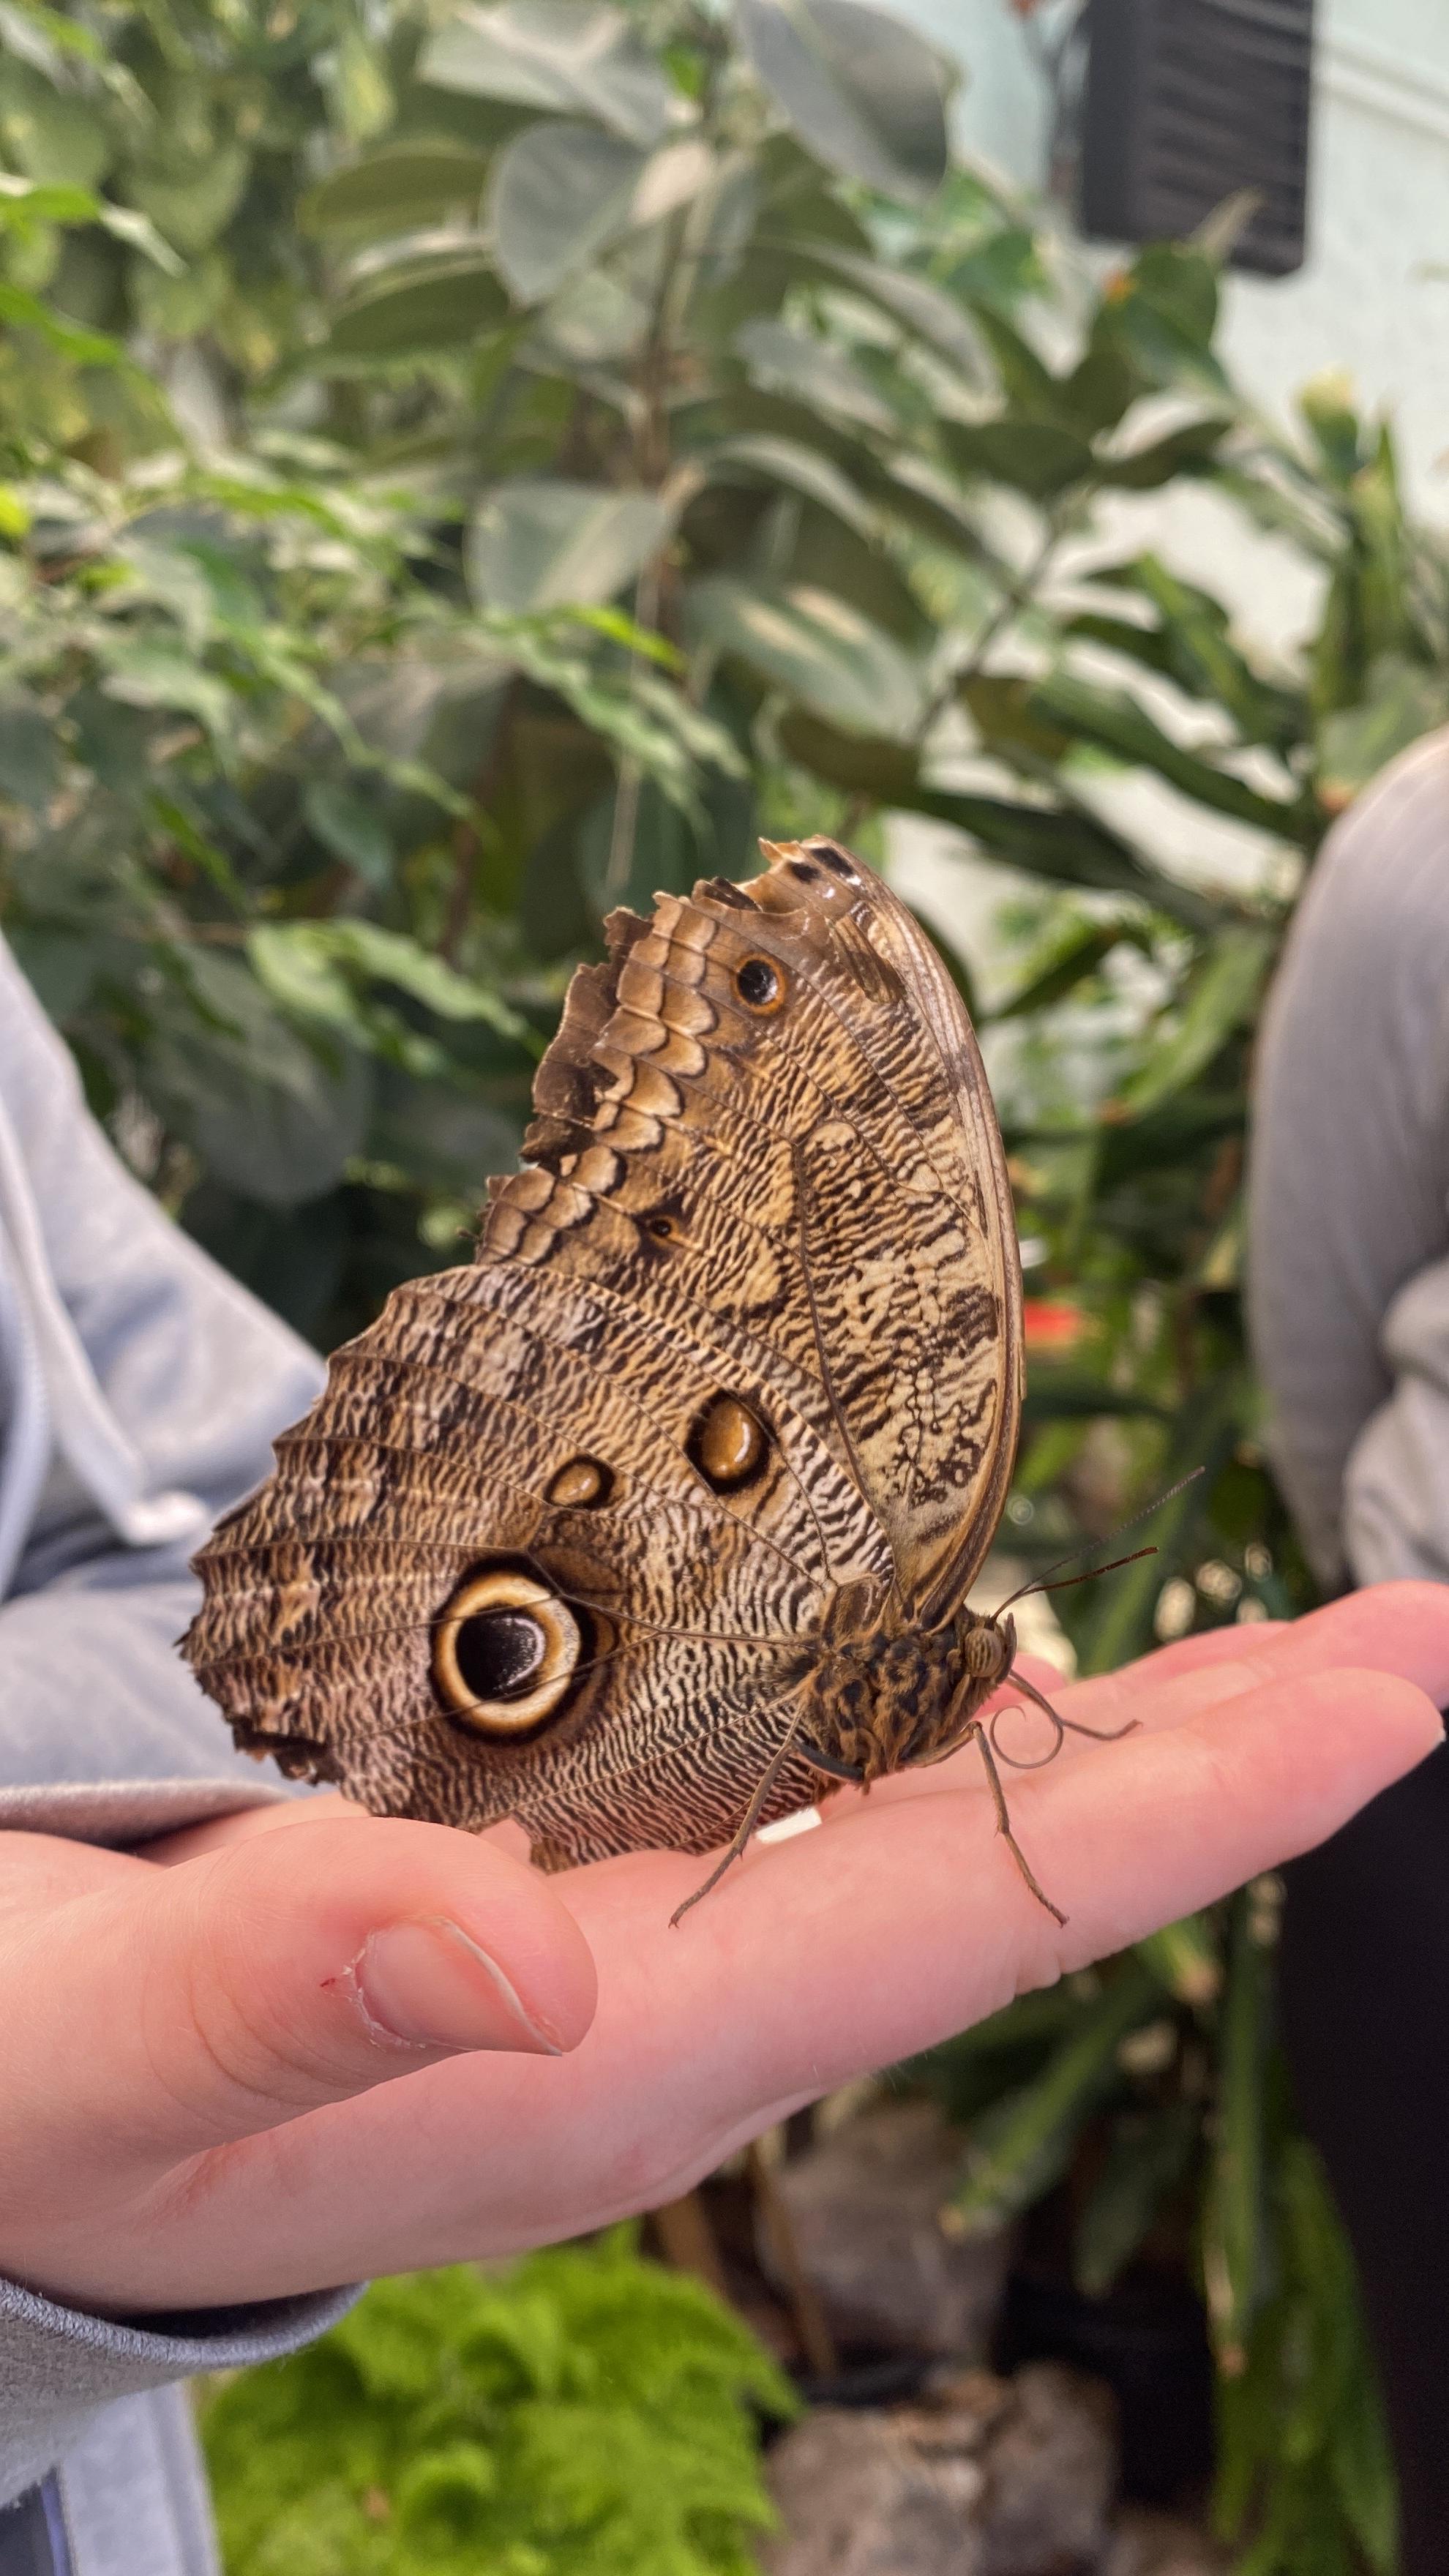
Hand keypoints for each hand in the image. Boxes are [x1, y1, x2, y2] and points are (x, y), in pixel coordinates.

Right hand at [1, 1582, 1443, 2318]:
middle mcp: (658, 2023)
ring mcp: (624, 1966)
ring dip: (1110, 1733)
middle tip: (1412, 1637)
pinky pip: (809, 1806)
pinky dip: (929, 1720)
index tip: (1387, 1698)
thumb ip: (304, 1990)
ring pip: (926, 1833)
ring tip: (1270, 1650)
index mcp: (597, 2068)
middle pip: (1002, 1877)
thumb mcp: (107, 2038)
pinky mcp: (569, 1903)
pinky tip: (984, 1671)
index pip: (967, 1925)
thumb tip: (546, 1966)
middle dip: (1227, 1759)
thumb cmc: (27, 2092)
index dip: (1199, 1809)